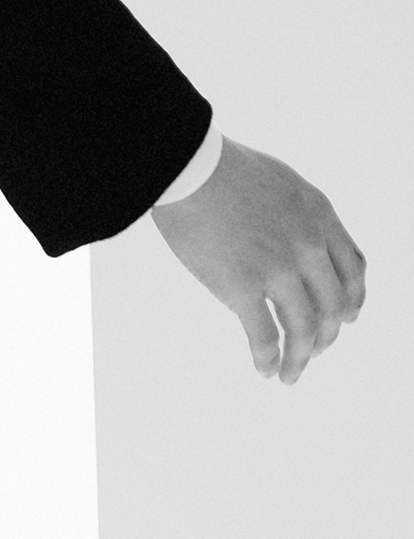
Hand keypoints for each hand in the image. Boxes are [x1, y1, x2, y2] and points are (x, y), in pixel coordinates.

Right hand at [150, 135, 366, 384]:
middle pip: (333, 307)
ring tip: (291, 374)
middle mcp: (307, 246)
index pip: (353, 270)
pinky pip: (264, 337)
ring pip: (304, 330)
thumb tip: (300, 241)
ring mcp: (277, 268)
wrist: (185, 164)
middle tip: (314, 349)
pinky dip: (268, 359)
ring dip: (300, 359)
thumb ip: (300, 214)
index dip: (351, 300)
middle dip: (326, 335)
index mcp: (319, 216)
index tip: (344, 317)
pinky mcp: (241, 286)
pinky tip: (264, 369)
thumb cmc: (220, 166)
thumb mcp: (280, 180)